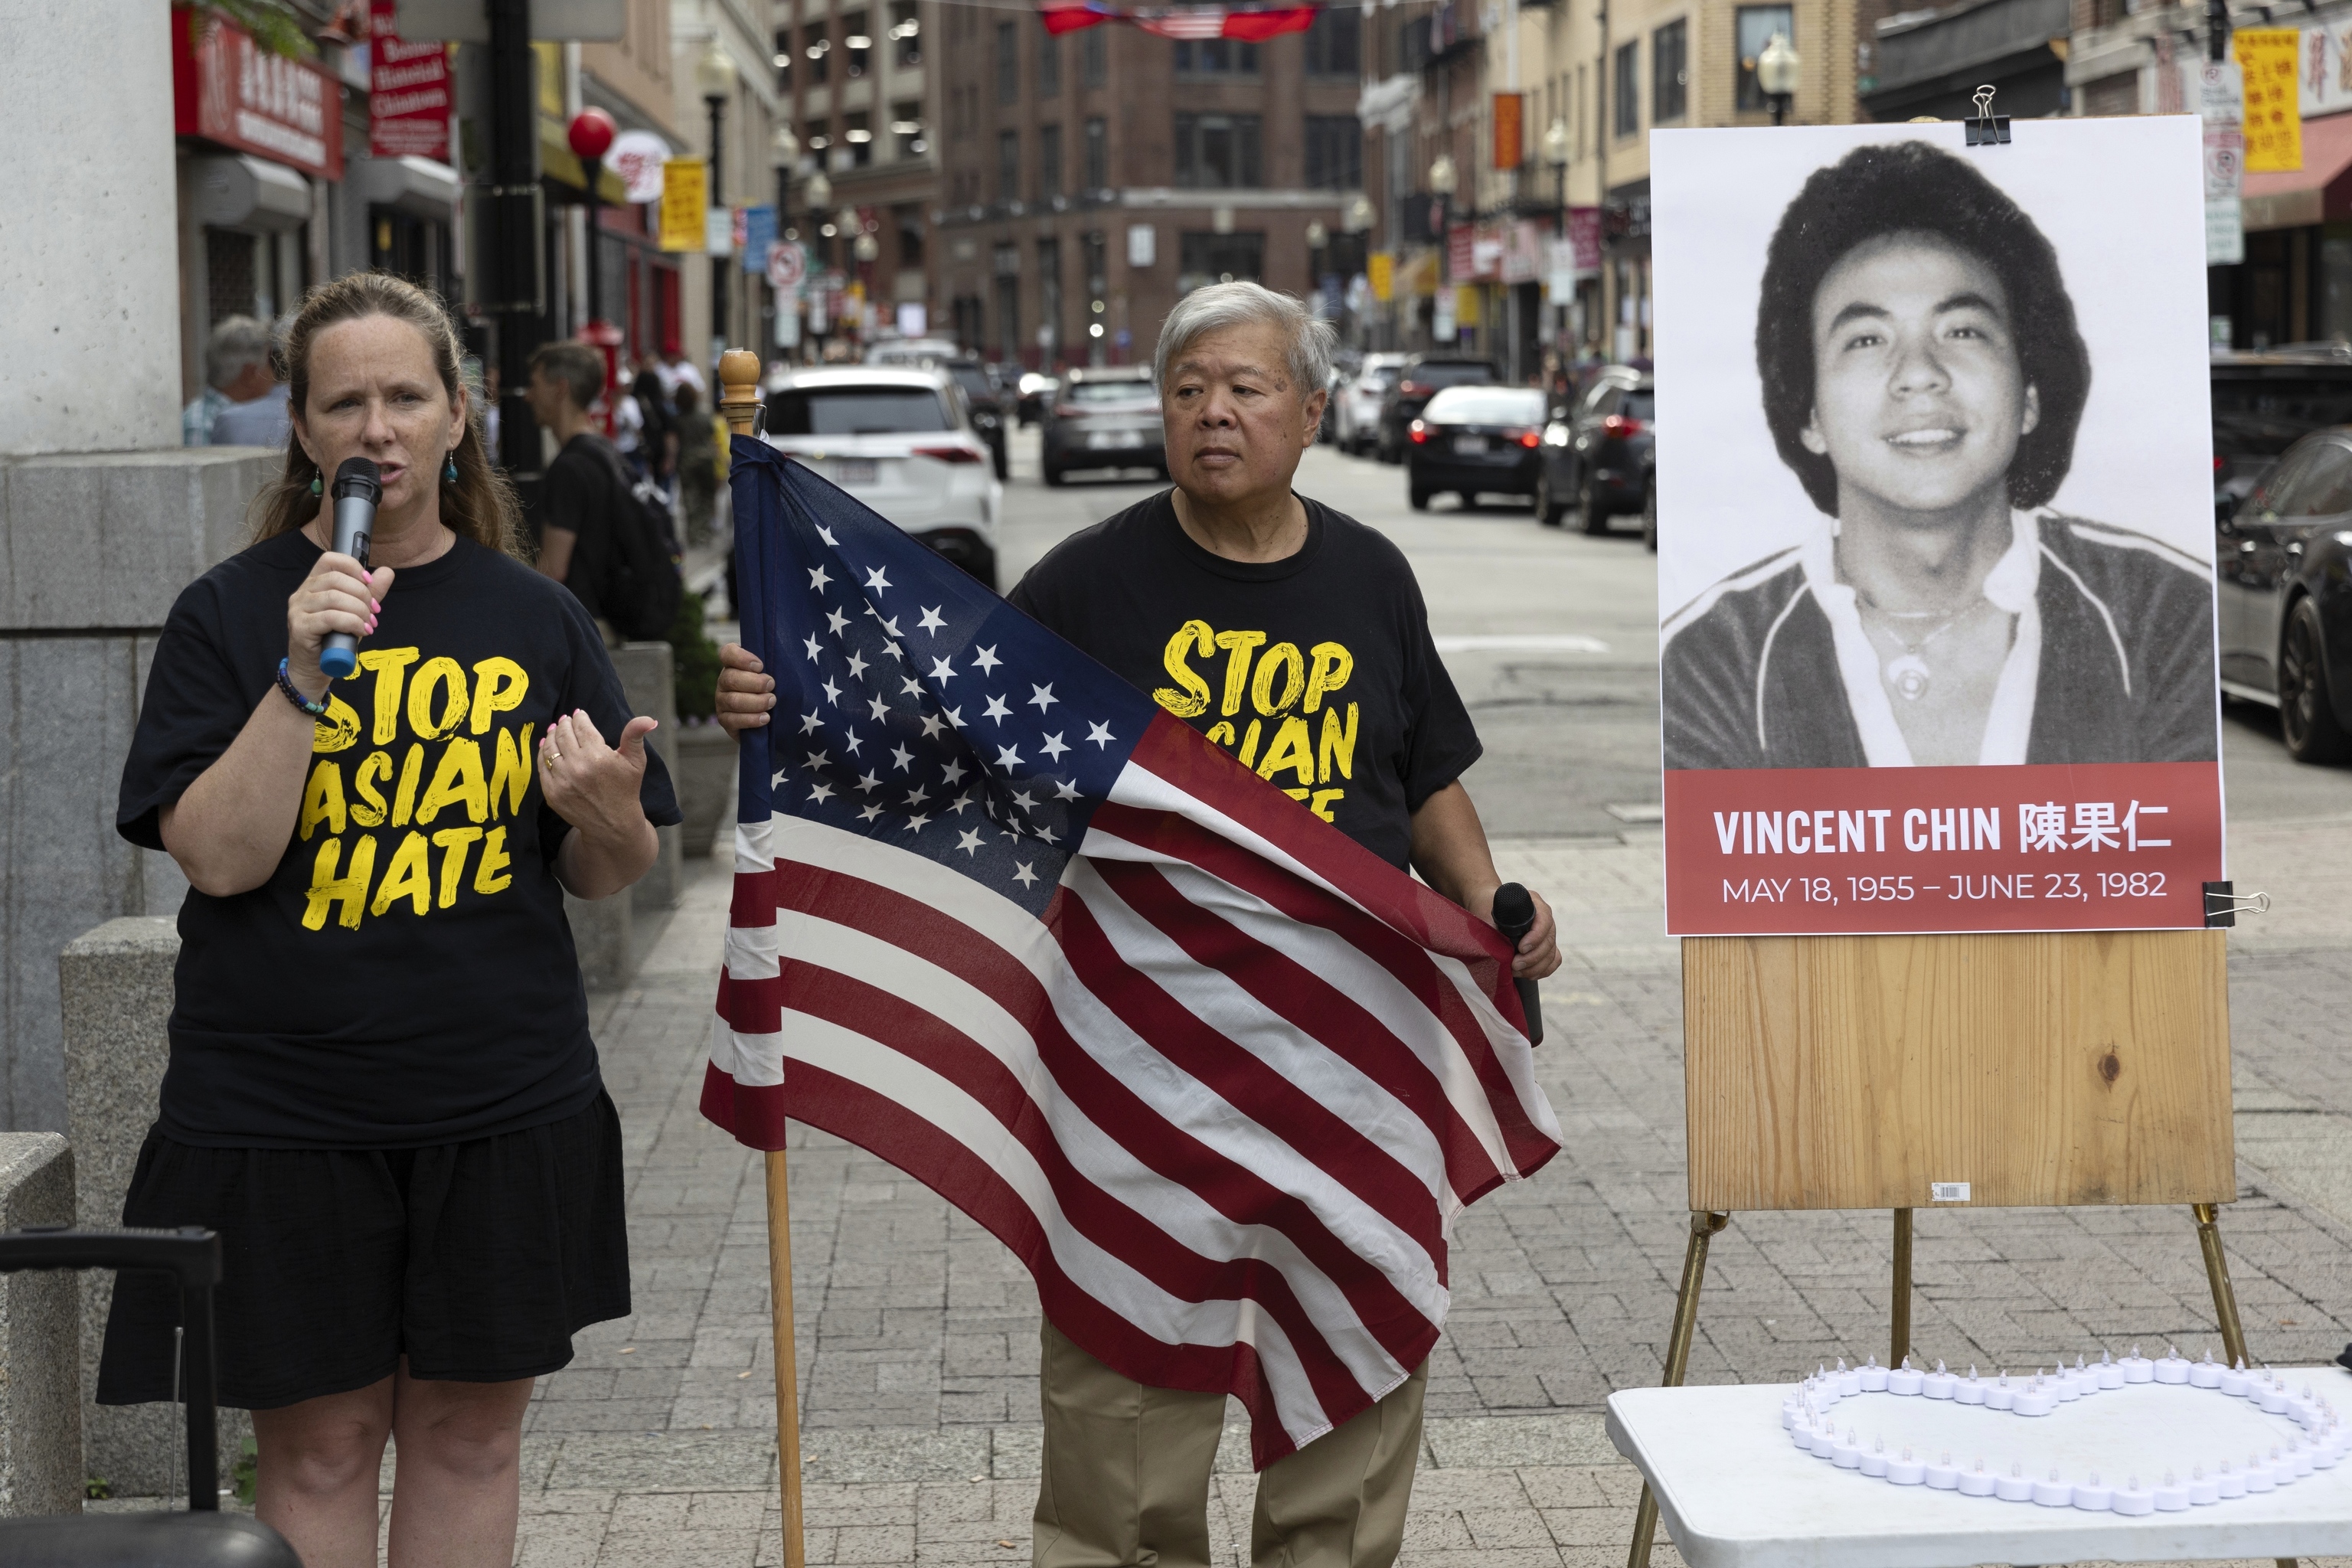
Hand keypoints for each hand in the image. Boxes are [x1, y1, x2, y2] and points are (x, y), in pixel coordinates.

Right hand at [285, 553, 393, 695]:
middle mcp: (302, 593)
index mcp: (314, 584)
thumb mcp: (356, 613)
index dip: (353, 567)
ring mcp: (298, 609)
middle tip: (374, 612)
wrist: (315, 669)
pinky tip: (360, 632)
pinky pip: (330, 618)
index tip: (370, 582)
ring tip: (368, 625)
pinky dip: (351, 623)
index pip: (330, 560)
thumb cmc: (334, 640)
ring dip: (359, 611)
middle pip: (336, 579)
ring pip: (334, 598)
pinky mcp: (300, 627)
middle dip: (362, 595)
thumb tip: (386, 572)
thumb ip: (370, 593)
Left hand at [539, 708, 657, 838]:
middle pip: (564, 734)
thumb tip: (648, 719)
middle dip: (565, 723)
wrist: (613, 824)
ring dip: (552, 735)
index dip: (580, 717)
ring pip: (550, 748)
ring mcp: (562, 781)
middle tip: (566, 719)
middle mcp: (578, 767)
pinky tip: (547, 746)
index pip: (582, 727)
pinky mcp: (552, 793)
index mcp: (599, 756)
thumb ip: (636, 736)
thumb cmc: (626, 789)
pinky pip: (541, 765)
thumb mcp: (636, 761)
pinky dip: (542, 753)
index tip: (579, 713)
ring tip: (555, 729)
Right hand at [716, 642, 776, 736]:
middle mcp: (724, 681)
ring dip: (756, 702)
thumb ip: (774, 665)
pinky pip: (733, 720)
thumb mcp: (776, 674)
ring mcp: (722, 701)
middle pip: (730, 678)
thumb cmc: (775, 689)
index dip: (741, 658)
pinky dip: (751, 719)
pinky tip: (765, 718)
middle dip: (755, 683)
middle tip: (772, 685)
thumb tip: (779, 662)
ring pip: (733, 700)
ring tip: (772, 702)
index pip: (727, 653)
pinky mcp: (725, 720)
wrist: (775, 717)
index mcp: (734, 665)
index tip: (760, 666)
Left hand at [1469, 884, 1561, 980]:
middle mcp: (1543, 916)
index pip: (1544, 920)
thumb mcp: (1486, 912)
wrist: (1487, 908)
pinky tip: (1528, 974)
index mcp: (1532, 902)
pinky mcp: (1546, 945)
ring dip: (1535, 967)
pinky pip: (1553, 961)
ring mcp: (1547, 932)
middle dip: (1532, 958)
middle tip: (1515, 966)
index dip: (1535, 937)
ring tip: (1516, 971)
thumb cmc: (1487, 907)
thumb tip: (1496, 951)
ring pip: (1551, 954)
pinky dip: (1542, 970)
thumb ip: (1492, 928)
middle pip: (1548, 941)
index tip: (1521, 948)